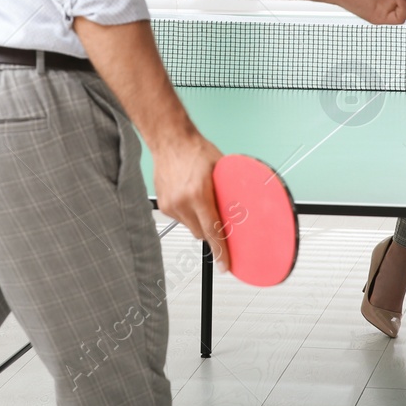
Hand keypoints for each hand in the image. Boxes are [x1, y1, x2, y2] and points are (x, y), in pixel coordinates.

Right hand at [150, 130, 229, 273]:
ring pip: (190, 227)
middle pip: (202, 233)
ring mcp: (171, 204)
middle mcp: (183, 202)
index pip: (213, 230)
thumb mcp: (221, 168)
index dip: (221, 251)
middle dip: (211, 229)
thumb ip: (228, 190)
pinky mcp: (163, 205)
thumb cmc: (195, 149)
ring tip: (199, 198)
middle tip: (216, 215)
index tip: (226, 265)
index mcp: (198, 193)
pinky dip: (187, 213)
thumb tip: (241, 208)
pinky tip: (188, 196)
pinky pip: (180, 219)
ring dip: (198, 220)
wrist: (170, 139)